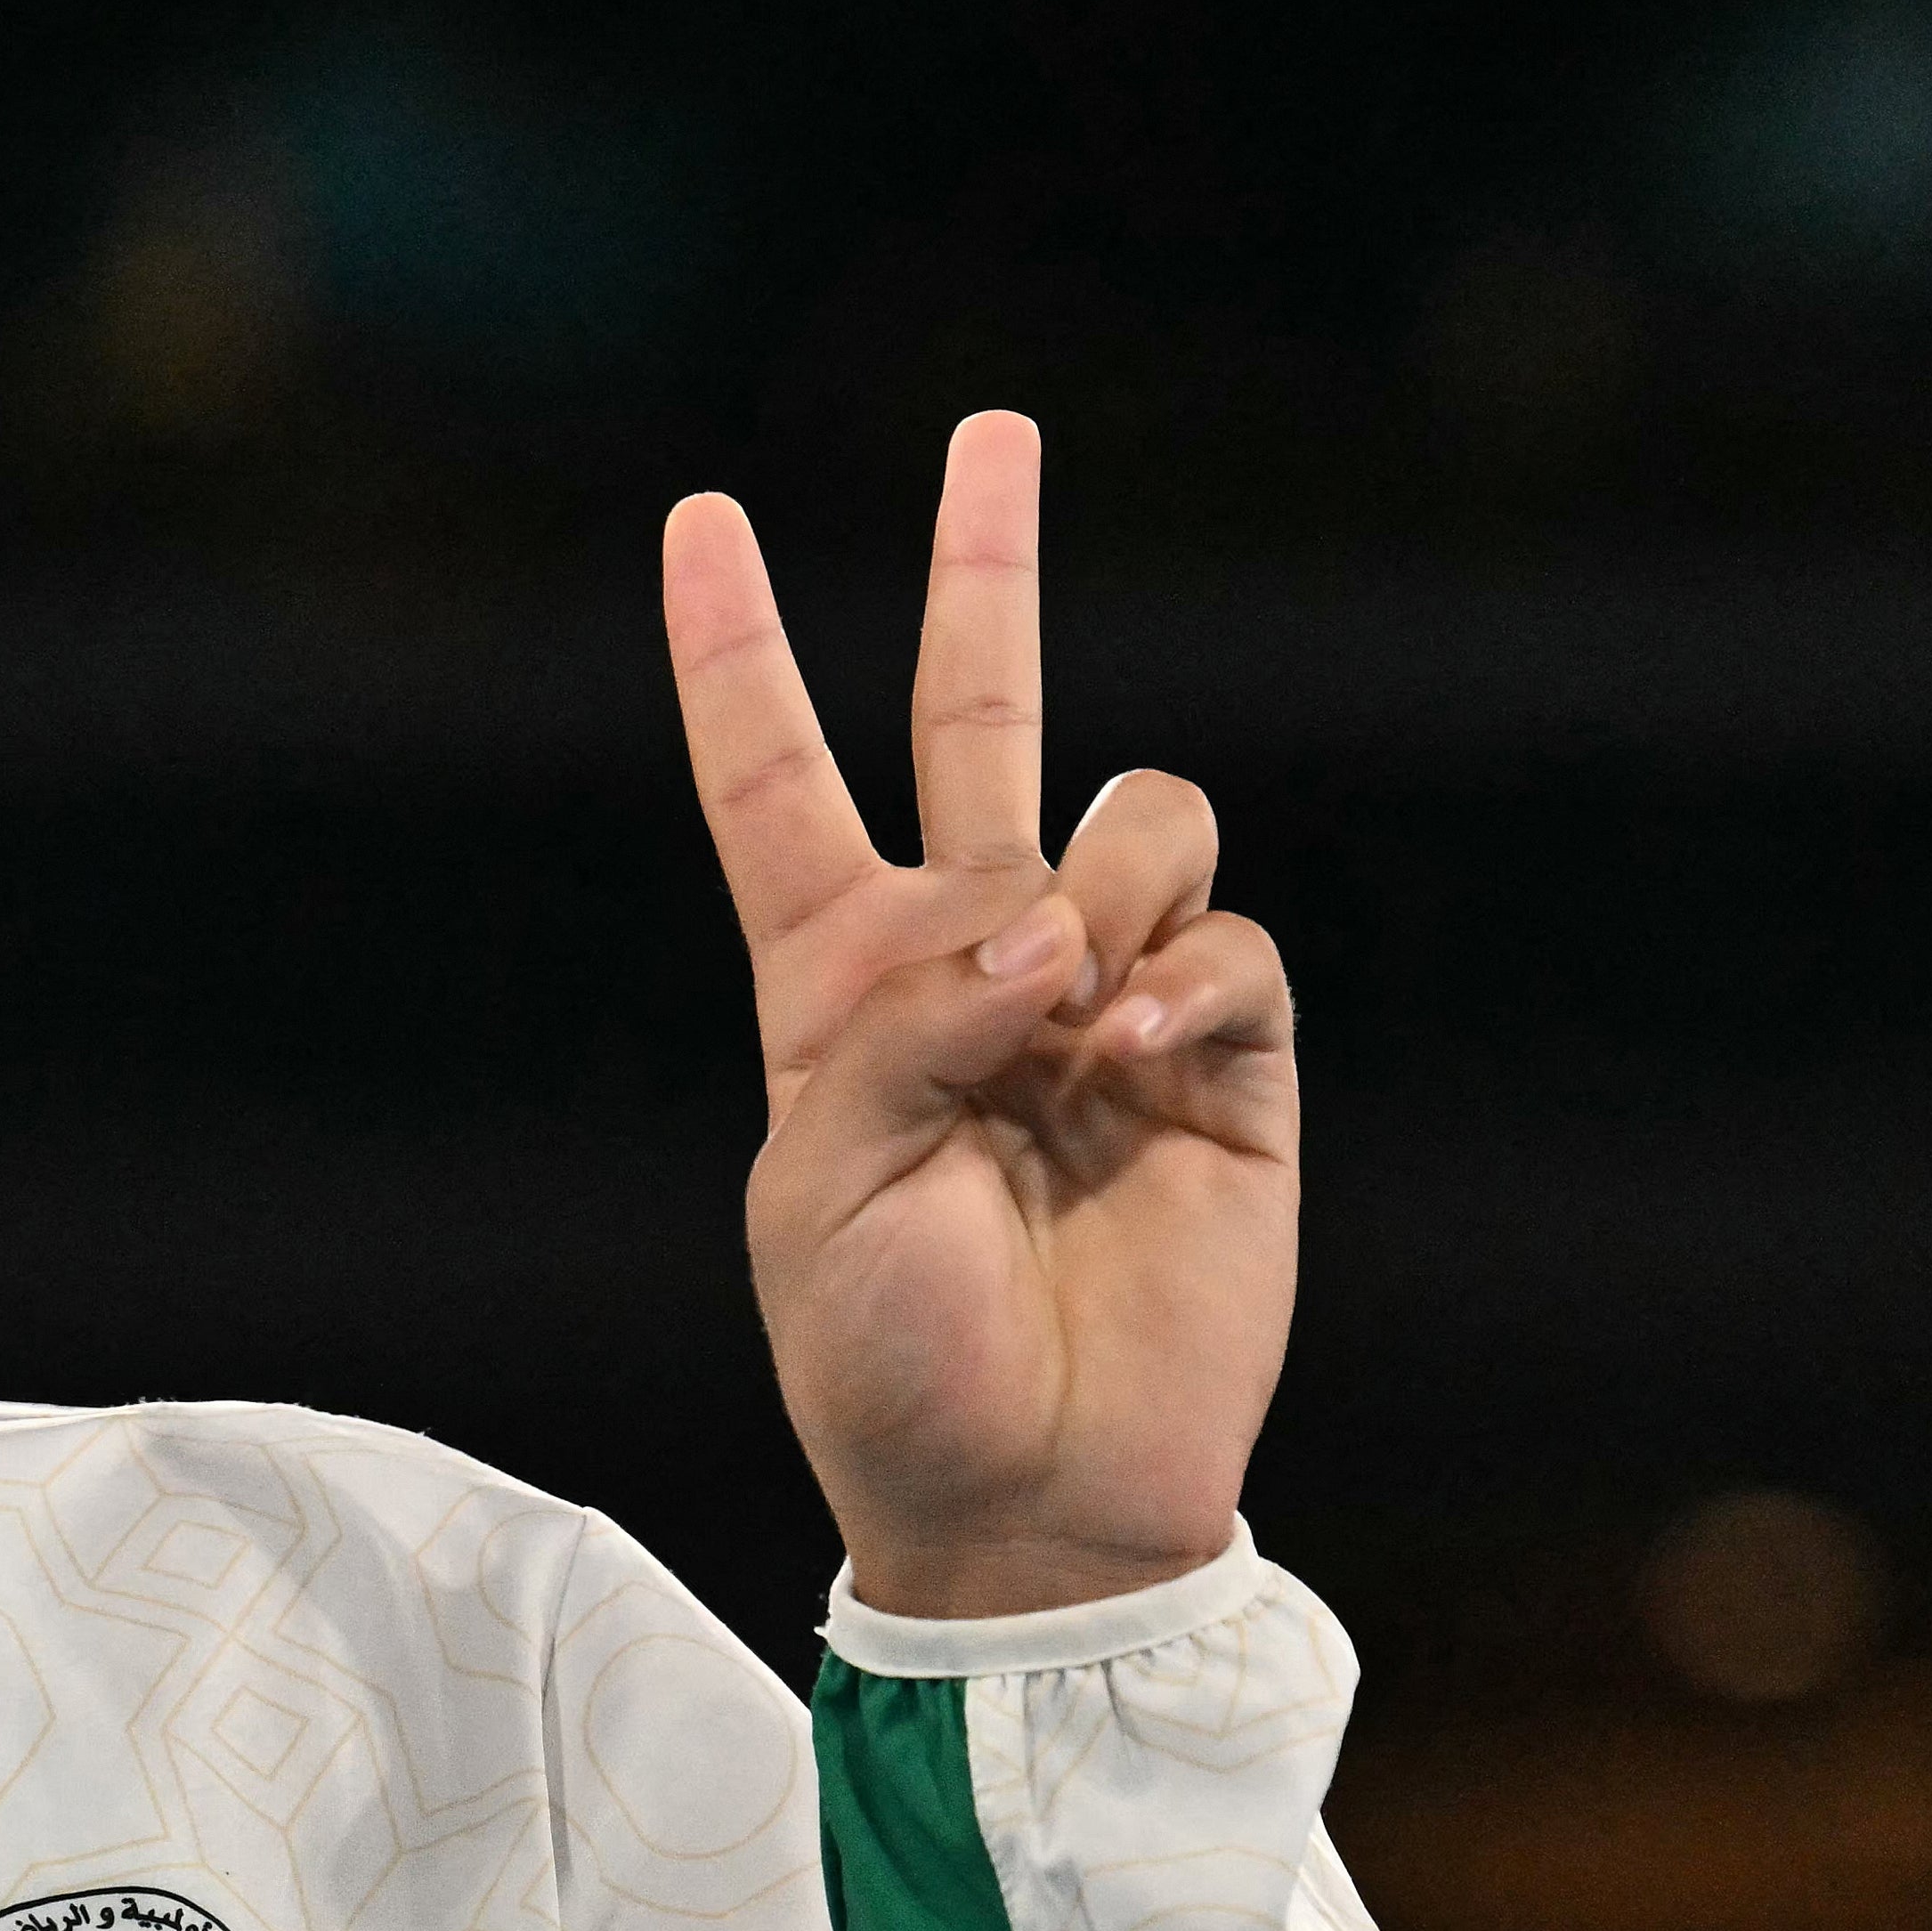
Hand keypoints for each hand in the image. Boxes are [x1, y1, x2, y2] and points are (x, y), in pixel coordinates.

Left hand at [662, 415, 1292, 1620]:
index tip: (702, 524)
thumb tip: (1048, 933)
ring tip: (1071, 1018)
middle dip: (985, 570)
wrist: (1025, 1498)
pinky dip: (1181, 981)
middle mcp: (976, 965)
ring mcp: (1108, 1002)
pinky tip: (1137, 1056)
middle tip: (993, 432)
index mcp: (839, 988)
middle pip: (977, 719)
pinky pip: (1222, 943)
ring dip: (1099, 885)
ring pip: (1132, 814)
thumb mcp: (825, 1188)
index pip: (776, 785)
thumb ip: (912, 1026)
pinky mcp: (1229, 1064)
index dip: (737, 657)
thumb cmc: (886, 1360)